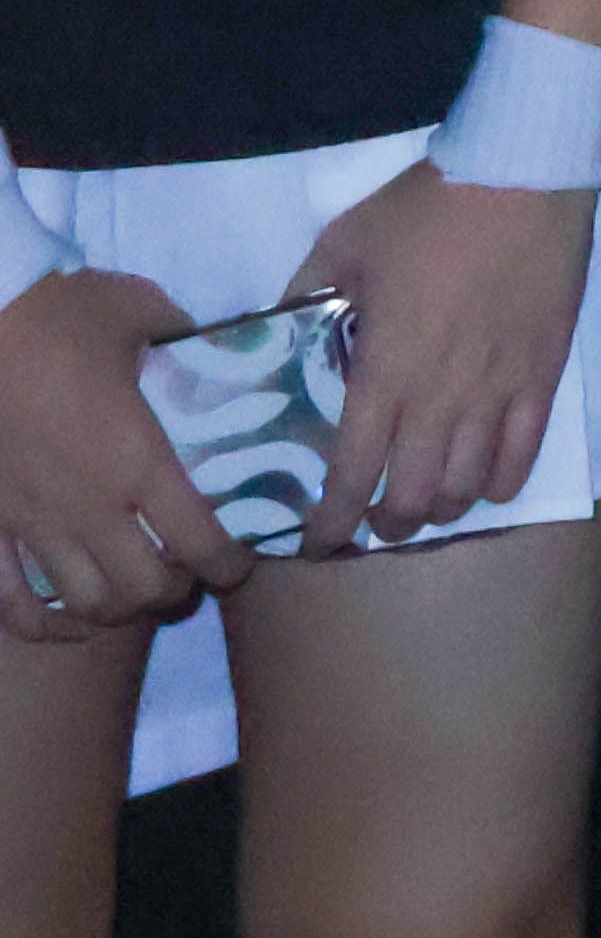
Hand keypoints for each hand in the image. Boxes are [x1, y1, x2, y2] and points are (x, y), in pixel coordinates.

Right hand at [0, 270, 237, 639]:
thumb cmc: (60, 313)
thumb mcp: (145, 313)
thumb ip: (187, 339)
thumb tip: (217, 346)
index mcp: (136, 459)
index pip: (199, 541)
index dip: (229, 565)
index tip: (241, 562)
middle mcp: (87, 505)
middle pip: (144, 588)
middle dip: (178, 591)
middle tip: (191, 572)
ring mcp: (30, 521)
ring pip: (83, 602)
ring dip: (120, 609)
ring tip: (139, 590)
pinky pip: (10, 602)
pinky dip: (43, 625)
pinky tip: (70, 622)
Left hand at [292, 168, 593, 548]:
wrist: (520, 175)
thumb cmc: (425, 209)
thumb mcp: (341, 245)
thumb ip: (304, 296)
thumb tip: (277, 334)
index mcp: (383, 370)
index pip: (351, 473)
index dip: (331, 522)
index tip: (317, 544)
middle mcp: (439, 396)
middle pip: (413, 496)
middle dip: (388, 523)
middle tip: (373, 519)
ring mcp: (498, 389)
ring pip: (468, 484)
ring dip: (442, 506)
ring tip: (428, 502)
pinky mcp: (543, 373)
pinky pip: (525, 451)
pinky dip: (501, 482)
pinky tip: (484, 485)